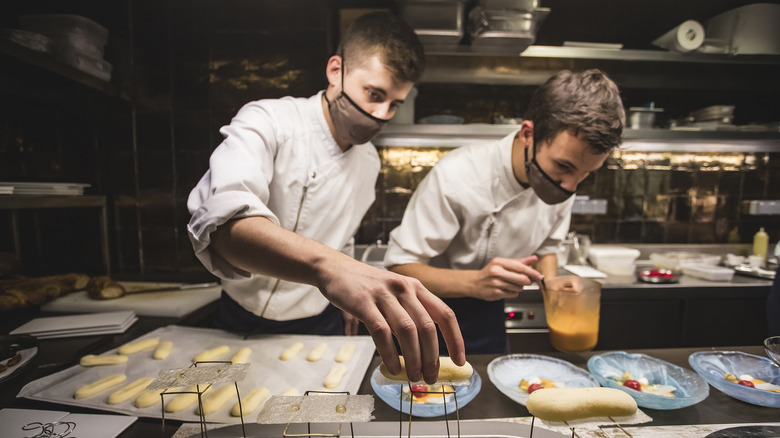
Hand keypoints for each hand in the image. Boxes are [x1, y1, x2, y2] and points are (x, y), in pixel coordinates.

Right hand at [316, 255, 464, 383]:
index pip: (445, 314)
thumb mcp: (395, 293)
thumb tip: (423, 352)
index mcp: (416, 287)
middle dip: (433, 357)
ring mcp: (384, 295)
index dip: (455, 339)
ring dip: (414, 358)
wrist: (334, 268)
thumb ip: (409, 314)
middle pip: (427, 327)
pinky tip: (393, 368)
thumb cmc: (366, 286)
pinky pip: (381, 332)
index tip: (459, 361)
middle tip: (431, 377)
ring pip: (407, 331)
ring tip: (414, 377)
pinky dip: (389, 354)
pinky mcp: (364, 303)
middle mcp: (404, 289)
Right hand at [469, 255, 542, 300]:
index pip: (520, 267)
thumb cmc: (490, 272)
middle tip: (526, 281)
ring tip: (511, 284)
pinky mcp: (495, 293)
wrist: (475, 283)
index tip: (539, 276)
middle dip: (527, 281)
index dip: (532, 272)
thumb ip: (519, 262)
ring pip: (518, 288)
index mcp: (499, 262)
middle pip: (521, 279)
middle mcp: (496, 272)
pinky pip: (513, 294)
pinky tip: (506, 289)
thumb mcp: (503, 263)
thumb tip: (534, 258)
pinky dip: (513, 293)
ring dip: (519, 287)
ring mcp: (495, 283)